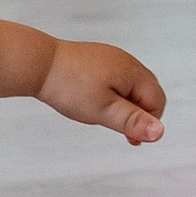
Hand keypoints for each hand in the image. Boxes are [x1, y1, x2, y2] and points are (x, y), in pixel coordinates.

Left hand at [39, 40, 166, 143]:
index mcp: (133, 72)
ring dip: (121, 104)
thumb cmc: (69, 86)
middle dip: (136, 113)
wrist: (36, 64)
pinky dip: (108, 93)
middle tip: (120, 130)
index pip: (157, 101)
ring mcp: (109, 57)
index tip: (132, 139)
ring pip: (127, 86)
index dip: (148, 122)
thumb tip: (159, 132)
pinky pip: (111, 79)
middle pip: (145, 92)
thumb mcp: (104, 110)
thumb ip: (132, 121)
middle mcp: (125, 61)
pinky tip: (90, 101)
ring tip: (101, 115)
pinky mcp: (94, 59)